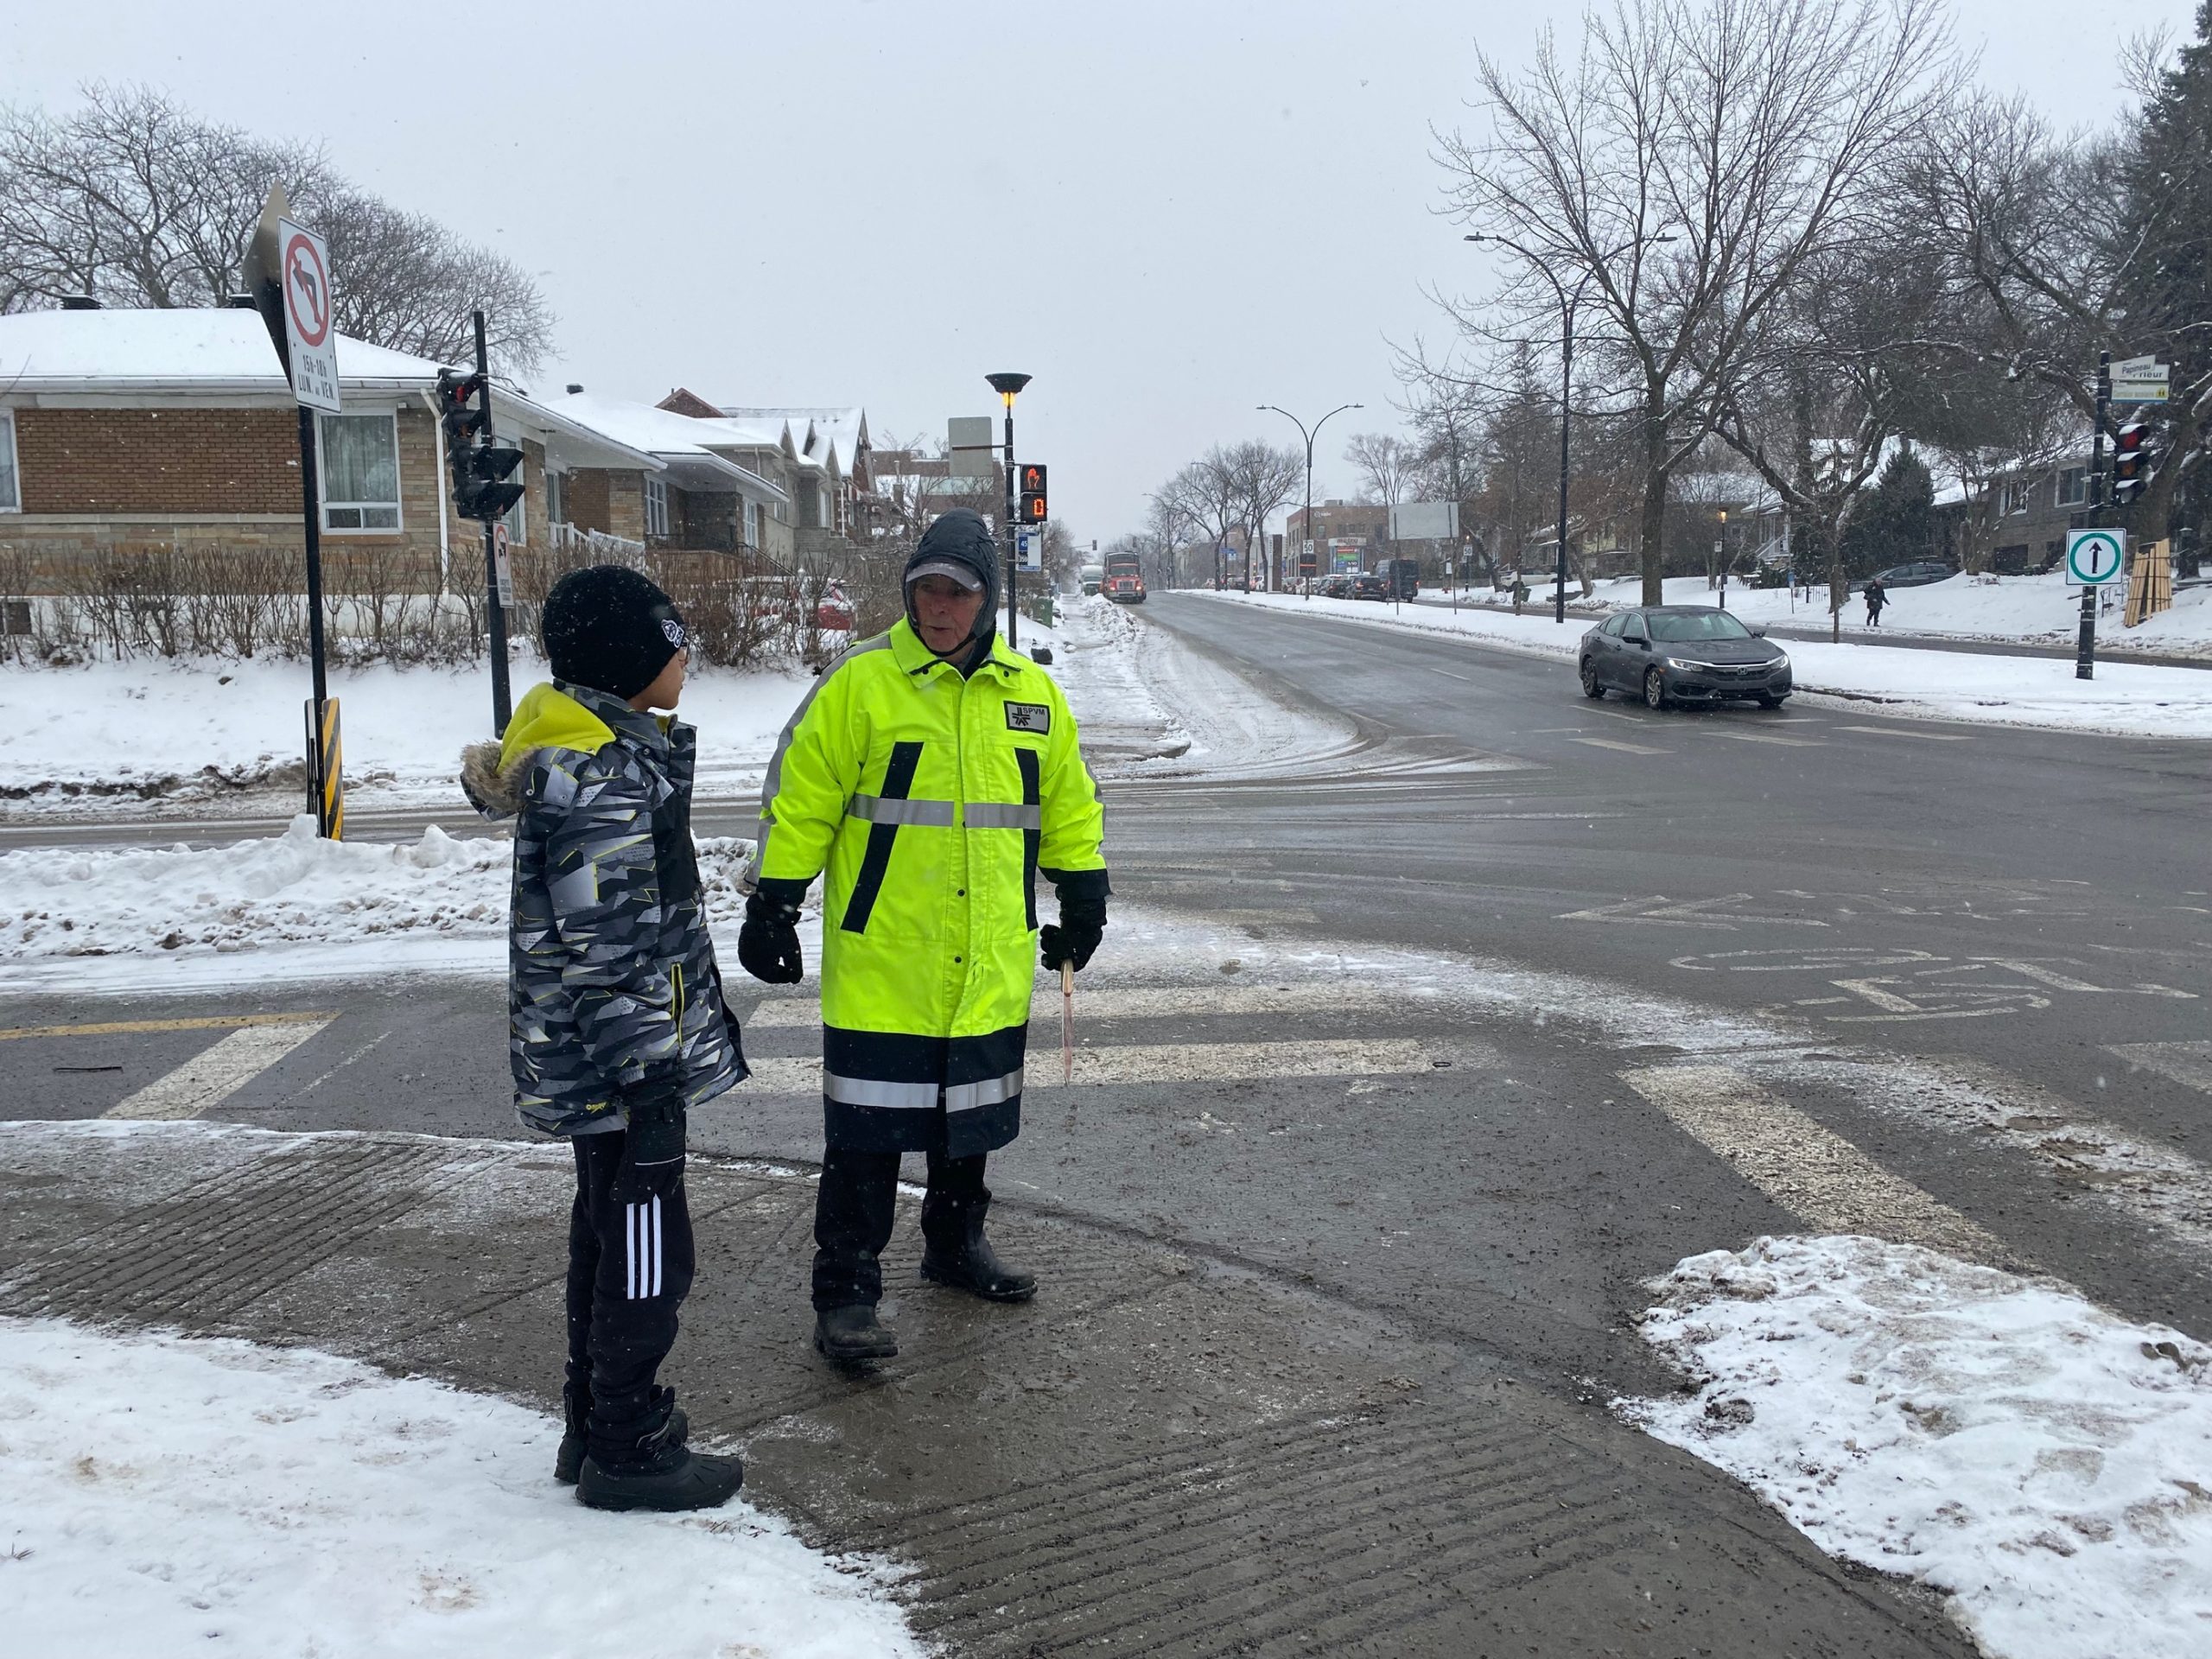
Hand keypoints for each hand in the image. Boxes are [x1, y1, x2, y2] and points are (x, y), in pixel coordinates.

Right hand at [612, 1086, 685, 1202]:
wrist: (656, 1110)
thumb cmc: (666, 1120)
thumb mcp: (674, 1139)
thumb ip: (669, 1152)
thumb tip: (663, 1158)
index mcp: (676, 1163)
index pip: (669, 1187)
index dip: (662, 1193)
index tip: (658, 1195)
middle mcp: (662, 1168)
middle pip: (652, 1191)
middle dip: (643, 1197)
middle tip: (637, 1200)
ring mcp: (647, 1165)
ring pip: (637, 1189)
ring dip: (630, 1197)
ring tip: (625, 1200)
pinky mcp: (633, 1160)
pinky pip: (624, 1180)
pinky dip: (618, 1189)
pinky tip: (614, 1195)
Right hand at [738, 890, 802, 983]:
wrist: (765, 909)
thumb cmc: (781, 933)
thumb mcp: (793, 953)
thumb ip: (795, 970)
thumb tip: (795, 981)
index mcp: (757, 968)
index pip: (773, 979)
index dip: (785, 976)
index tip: (794, 972)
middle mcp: (746, 963)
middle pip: (765, 971)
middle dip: (778, 969)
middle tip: (789, 964)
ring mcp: (742, 952)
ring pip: (759, 961)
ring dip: (770, 961)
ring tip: (781, 953)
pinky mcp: (742, 941)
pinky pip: (754, 951)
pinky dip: (763, 952)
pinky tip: (772, 945)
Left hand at [1040, 904, 1104, 973]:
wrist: (1081, 910)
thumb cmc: (1073, 934)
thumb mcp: (1060, 951)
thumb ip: (1052, 960)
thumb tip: (1046, 963)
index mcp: (1082, 957)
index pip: (1068, 966)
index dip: (1055, 963)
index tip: (1045, 958)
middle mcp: (1081, 948)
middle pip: (1060, 954)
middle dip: (1050, 947)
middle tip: (1046, 941)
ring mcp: (1076, 936)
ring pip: (1057, 942)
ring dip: (1049, 938)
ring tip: (1048, 931)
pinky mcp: (1070, 926)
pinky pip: (1058, 932)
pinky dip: (1052, 931)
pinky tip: (1050, 926)